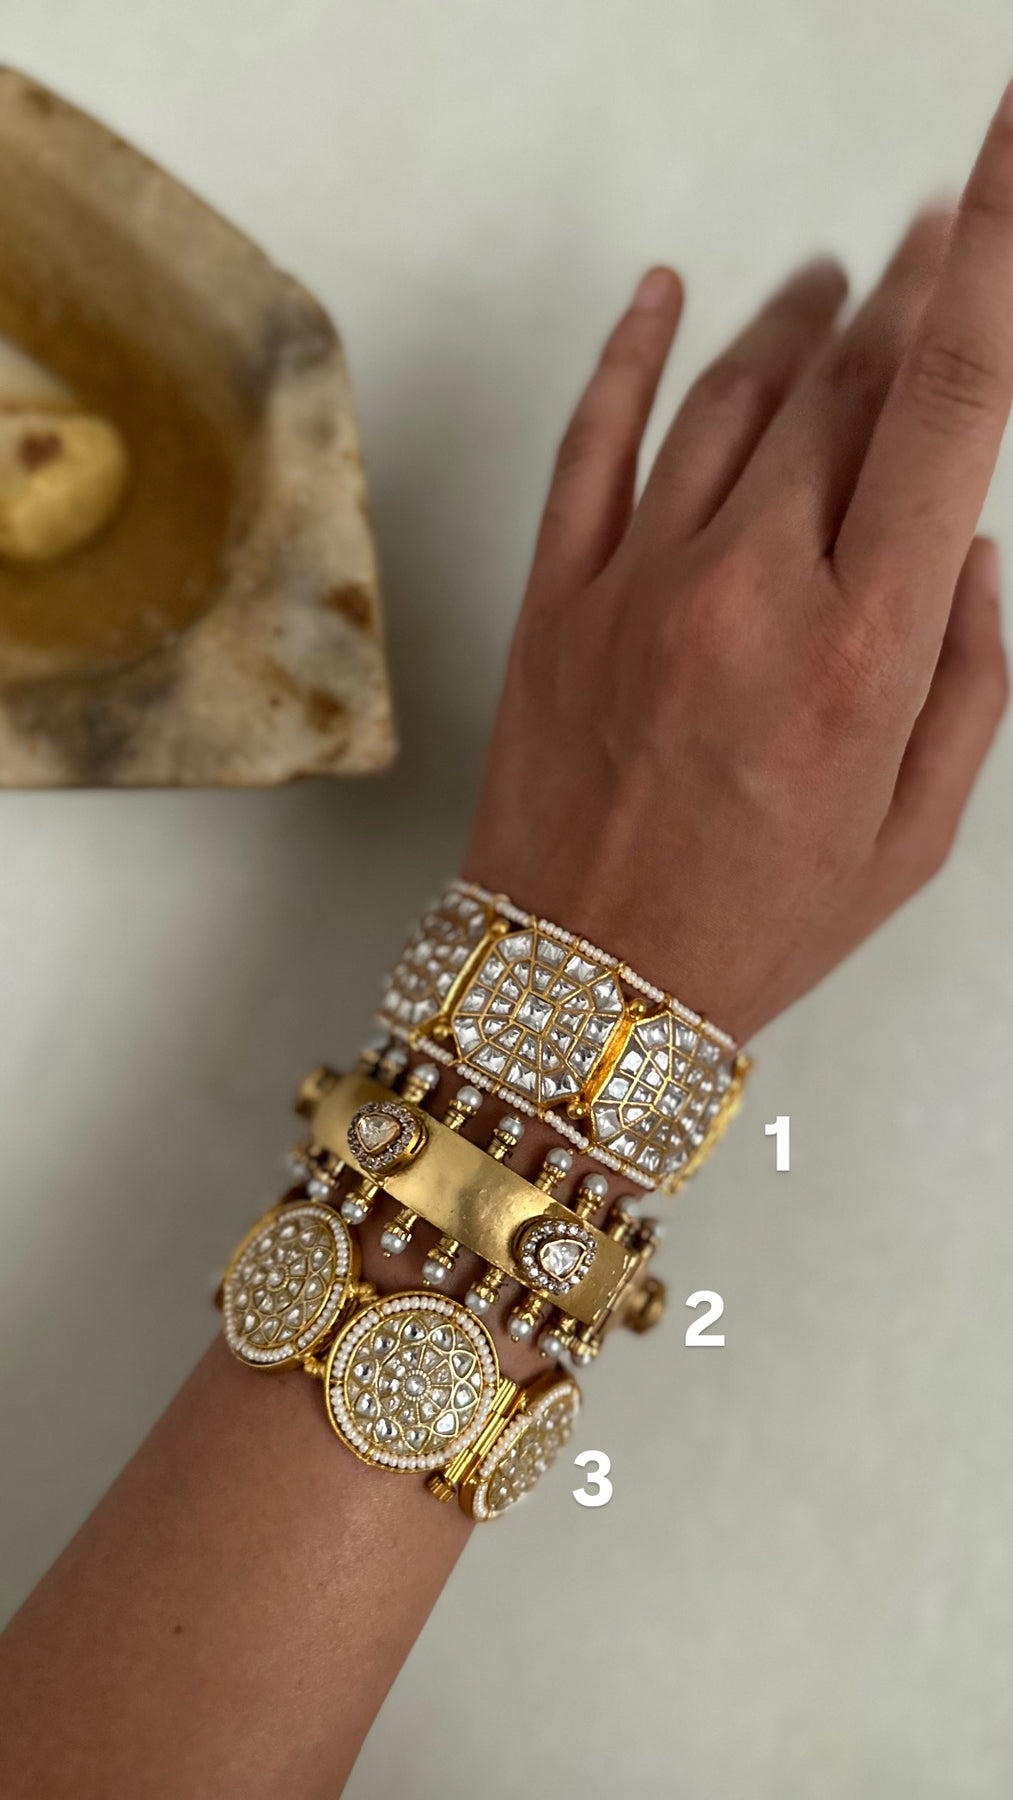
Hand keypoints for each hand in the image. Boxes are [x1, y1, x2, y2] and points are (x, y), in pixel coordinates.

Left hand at [463, 85, 1012, 1043]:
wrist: (579, 992)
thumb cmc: (757, 923)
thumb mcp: (915, 833)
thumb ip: (970, 677)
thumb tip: (973, 544)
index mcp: (863, 647)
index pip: (948, 406)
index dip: (991, 264)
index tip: (1002, 176)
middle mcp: (753, 587)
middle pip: (848, 381)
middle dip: (910, 290)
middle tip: (941, 234)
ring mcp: (640, 579)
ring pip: (732, 393)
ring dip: (797, 316)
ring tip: (839, 273)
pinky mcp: (557, 594)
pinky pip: (593, 439)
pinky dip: (633, 352)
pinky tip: (667, 294)